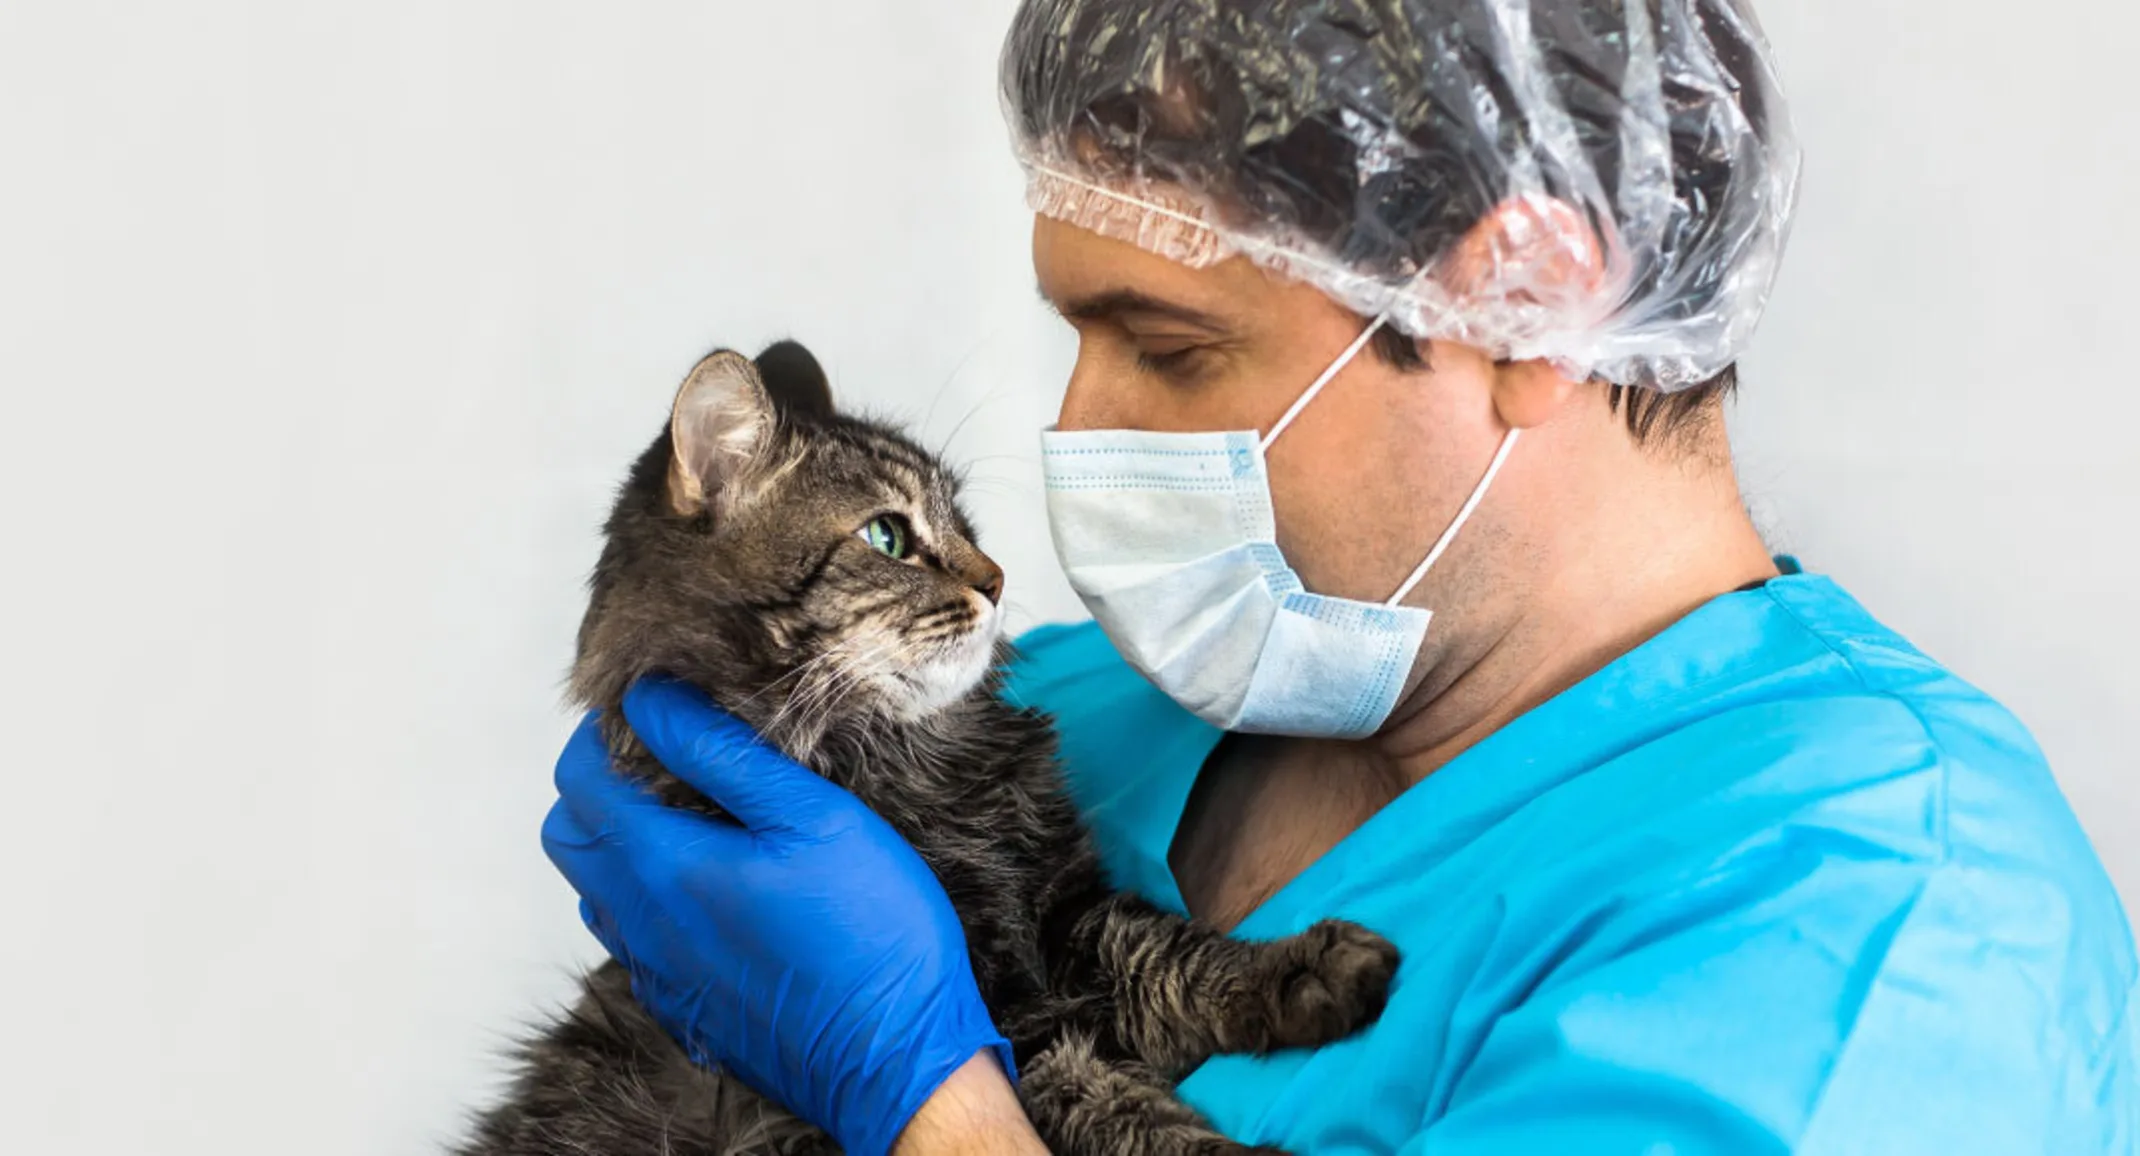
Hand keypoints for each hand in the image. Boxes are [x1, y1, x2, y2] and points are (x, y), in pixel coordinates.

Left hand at [540, 678, 1014, 1155]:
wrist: (897, 1061)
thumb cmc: (872, 934)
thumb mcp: (814, 816)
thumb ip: (722, 754)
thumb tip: (651, 701)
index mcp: (665, 866)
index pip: (579, 781)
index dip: (600, 733)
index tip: (650, 713)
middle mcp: (643, 925)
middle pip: (566, 837)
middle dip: (595, 786)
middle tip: (664, 763)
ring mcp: (658, 974)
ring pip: (595, 892)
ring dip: (619, 846)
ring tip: (693, 822)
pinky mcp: (684, 1009)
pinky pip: (634, 942)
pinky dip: (650, 901)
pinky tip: (716, 891)